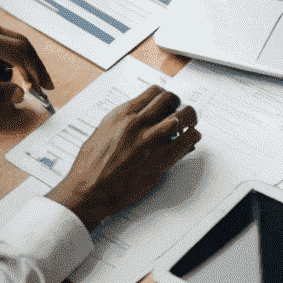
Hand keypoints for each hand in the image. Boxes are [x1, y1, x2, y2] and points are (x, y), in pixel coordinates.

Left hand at [0, 15, 53, 105]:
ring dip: (14, 64)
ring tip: (0, 83)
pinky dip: (2, 58)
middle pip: (21, 43)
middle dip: (32, 66)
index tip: (42, 88)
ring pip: (10, 42)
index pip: (20, 51)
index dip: (35, 71)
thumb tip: (18, 94)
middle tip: (41, 85)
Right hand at [47, 84, 199, 231]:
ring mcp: (151, 140)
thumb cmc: (90, 167)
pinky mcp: (161, 159)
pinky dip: (193, 137)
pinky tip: (190, 140)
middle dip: (178, 104)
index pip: (153, 92)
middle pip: (170, 99)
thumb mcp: (102, 133)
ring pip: (184, 115)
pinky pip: (187, 140)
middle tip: (179, 111)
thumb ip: (121, 123)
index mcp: (122, 115)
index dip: (164, 96)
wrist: (89, 191)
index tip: (167, 102)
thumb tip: (137, 118)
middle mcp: (138, 123)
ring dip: (190, 118)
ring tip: (190, 124)